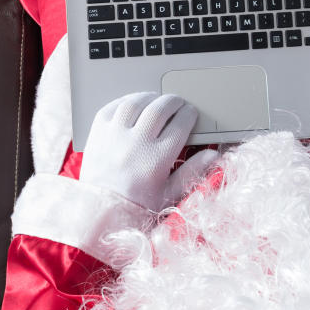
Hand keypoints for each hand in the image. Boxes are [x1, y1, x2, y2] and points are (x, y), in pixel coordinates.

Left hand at [80, 92, 217, 211]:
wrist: (100, 212)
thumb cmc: (135, 206)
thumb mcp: (168, 194)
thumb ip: (192, 171)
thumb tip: (212, 155)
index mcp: (157, 159)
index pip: (180, 124)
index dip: (189, 114)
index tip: (191, 113)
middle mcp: (136, 144)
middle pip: (159, 108)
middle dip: (173, 101)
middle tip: (178, 103)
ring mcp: (114, 136)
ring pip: (135, 103)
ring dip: (149, 97)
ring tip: (156, 100)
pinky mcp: (97, 134)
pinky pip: (112, 107)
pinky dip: (125, 101)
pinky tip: (133, 104)